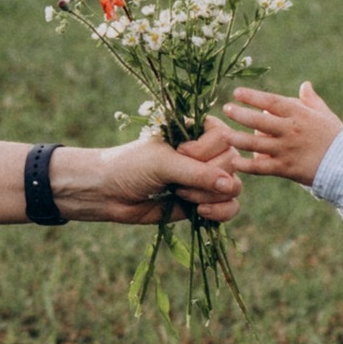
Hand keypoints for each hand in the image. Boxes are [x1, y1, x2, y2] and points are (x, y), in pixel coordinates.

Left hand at [56, 125, 242, 226]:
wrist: (108, 193)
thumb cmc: (131, 167)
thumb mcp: (163, 164)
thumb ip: (198, 173)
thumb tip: (232, 186)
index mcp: (198, 131)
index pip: (225, 139)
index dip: (205, 153)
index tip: (181, 155)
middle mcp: (206, 152)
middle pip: (232, 164)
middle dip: (206, 179)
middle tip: (176, 181)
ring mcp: (207, 178)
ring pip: (233, 187)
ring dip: (209, 196)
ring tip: (181, 195)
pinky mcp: (205, 201)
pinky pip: (230, 207)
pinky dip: (220, 212)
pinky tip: (200, 212)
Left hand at [220, 81, 342, 182]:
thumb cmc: (335, 138)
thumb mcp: (324, 114)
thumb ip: (311, 100)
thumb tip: (305, 84)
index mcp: (298, 114)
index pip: (271, 102)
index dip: (252, 96)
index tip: (236, 92)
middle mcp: (290, 131)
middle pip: (258, 121)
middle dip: (240, 114)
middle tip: (226, 109)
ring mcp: (286, 150)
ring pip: (255, 144)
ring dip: (237, 139)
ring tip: (224, 135)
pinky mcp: (285, 169)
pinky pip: (261, 167)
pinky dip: (246, 166)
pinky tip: (234, 162)